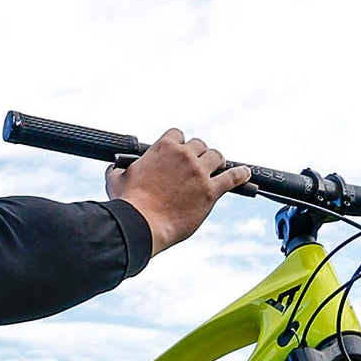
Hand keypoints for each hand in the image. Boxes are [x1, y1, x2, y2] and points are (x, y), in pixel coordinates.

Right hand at [105, 128, 252, 254]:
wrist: (140, 226)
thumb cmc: (127, 204)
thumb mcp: (115, 179)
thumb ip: (118, 168)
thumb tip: (115, 166)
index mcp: (163, 149)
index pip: (178, 135)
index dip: (179, 145)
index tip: (178, 155)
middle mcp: (184, 156)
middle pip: (200, 145)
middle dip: (198, 154)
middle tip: (196, 166)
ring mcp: (199, 173)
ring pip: (217, 156)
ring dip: (217, 162)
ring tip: (217, 168)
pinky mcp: (211, 192)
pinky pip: (232, 177)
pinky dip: (240, 174)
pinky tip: (245, 173)